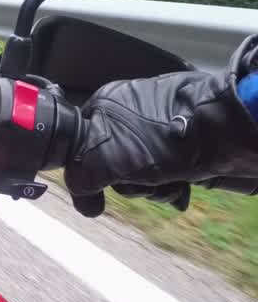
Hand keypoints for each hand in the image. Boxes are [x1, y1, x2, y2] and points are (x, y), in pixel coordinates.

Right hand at [64, 36, 257, 215]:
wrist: (222, 131)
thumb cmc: (158, 140)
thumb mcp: (104, 160)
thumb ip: (79, 176)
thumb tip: (83, 198)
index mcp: (103, 103)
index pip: (80, 144)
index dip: (88, 171)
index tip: (99, 189)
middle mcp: (128, 110)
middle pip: (111, 161)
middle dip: (128, 184)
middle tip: (143, 184)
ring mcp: (157, 123)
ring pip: (139, 169)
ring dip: (152, 188)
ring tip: (170, 186)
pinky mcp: (183, 137)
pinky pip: (165, 168)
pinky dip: (171, 183)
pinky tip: (182, 187)